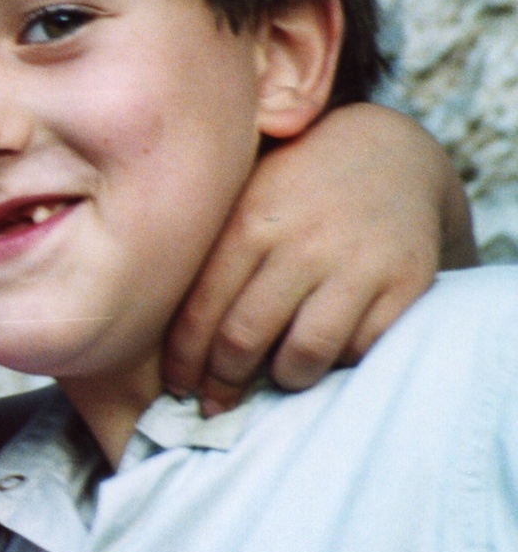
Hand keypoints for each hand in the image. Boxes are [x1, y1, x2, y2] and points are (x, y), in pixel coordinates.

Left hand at [163, 102, 473, 413]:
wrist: (387, 151)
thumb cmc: (290, 185)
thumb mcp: (240, 195)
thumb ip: (202, 249)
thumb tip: (144, 322)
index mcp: (248, 221)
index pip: (199, 311)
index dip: (183, 361)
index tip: (177, 386)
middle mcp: (301, 243)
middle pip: (244, 339)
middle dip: (222, 382)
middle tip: (215, 401)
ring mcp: (358, 262)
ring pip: (305, 354)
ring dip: (282, 380)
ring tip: (272, 379)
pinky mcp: (407, 281)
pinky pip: (362, 348)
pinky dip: (338, 363)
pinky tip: (322, 356)